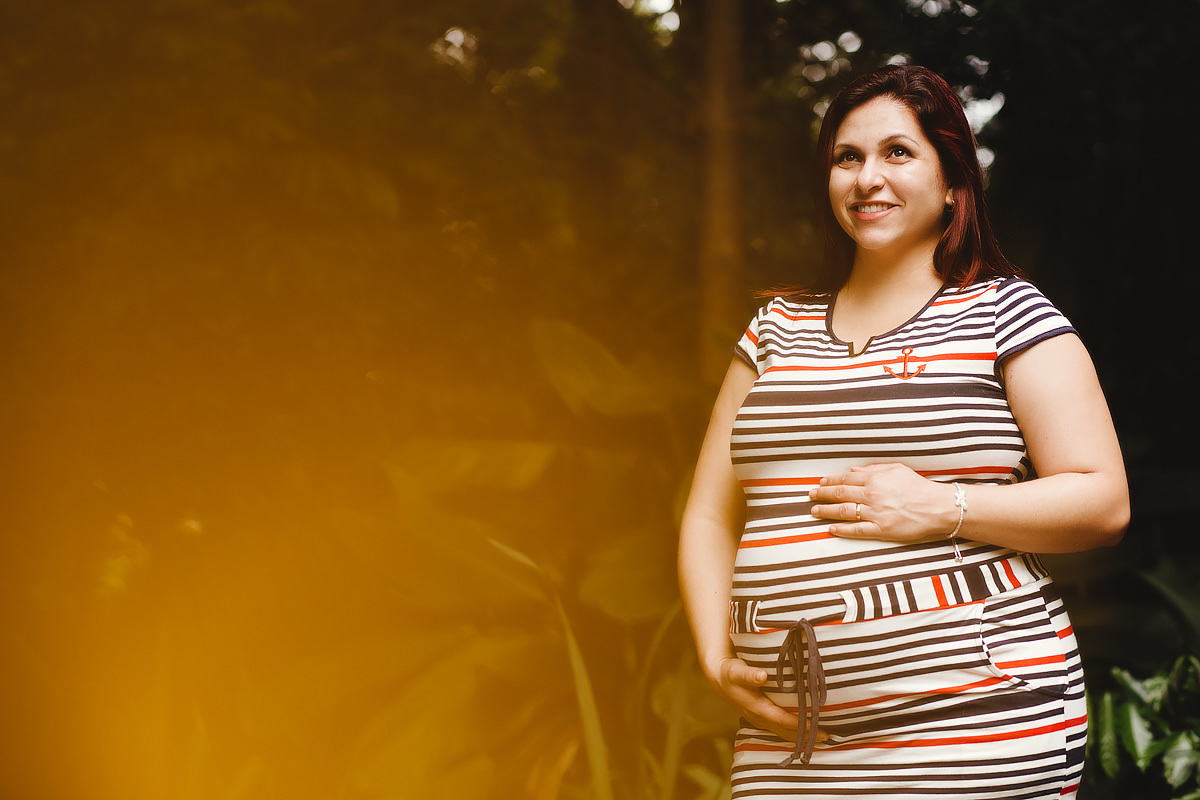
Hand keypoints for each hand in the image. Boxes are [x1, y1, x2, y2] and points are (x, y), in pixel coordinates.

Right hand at [706, 656, 825, 742]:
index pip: (781, 719)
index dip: (797, 724)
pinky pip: (781, 728)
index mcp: (755, 708)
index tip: (814, 725)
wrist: (719, 679)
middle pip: (785, 731)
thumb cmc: (730, 673)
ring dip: (802, 736)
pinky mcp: (763, 717)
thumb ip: (748, 674)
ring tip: (822, 737)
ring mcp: (761, 720)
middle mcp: (759, 718)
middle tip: (827, 736)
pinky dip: (795, 731)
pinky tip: (807, 730)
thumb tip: (762, 676)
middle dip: (805, 735)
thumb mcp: (736, 671)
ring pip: (784, 732)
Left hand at [809, 463, 956, 542]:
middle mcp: (872, 495)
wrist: (939, 507)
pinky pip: (856, 530)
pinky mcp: (882, 530)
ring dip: (826, 511)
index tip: (820, 483)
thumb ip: (873, 469)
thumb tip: (853, 471)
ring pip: (844, 512)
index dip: (829, 482)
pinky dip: (841, 529)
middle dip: (822, 495)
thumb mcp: (896, 469)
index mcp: (875, 479)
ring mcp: (876, 513)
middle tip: (810, 496)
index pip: (845, 479)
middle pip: (840, 494)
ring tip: (815, 511)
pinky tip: (831, 528)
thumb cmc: (919, 486)